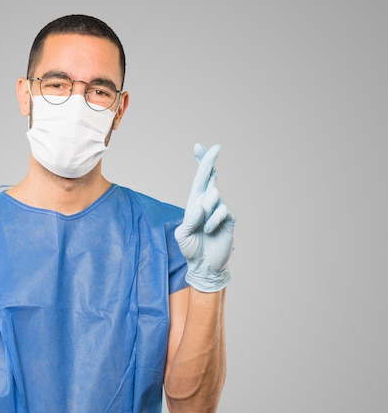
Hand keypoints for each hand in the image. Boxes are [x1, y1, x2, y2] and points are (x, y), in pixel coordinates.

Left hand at [174, 143, 234, 291]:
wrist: (204, 266)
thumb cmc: (191, 249)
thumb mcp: (182, 235)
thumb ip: (190, 219)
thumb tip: (201, 203)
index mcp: (195, 203)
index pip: (198, 179)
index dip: (200, 163)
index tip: (198, 146)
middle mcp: (208, 202)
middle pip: (210, 176)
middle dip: (209, 161)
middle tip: (216, 146)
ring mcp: (220, 209)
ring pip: (213, 196)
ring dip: (205, 211)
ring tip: (203, 228)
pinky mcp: (230, 218)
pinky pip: (221, 211)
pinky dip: (212, 221)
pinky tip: (211, 232)